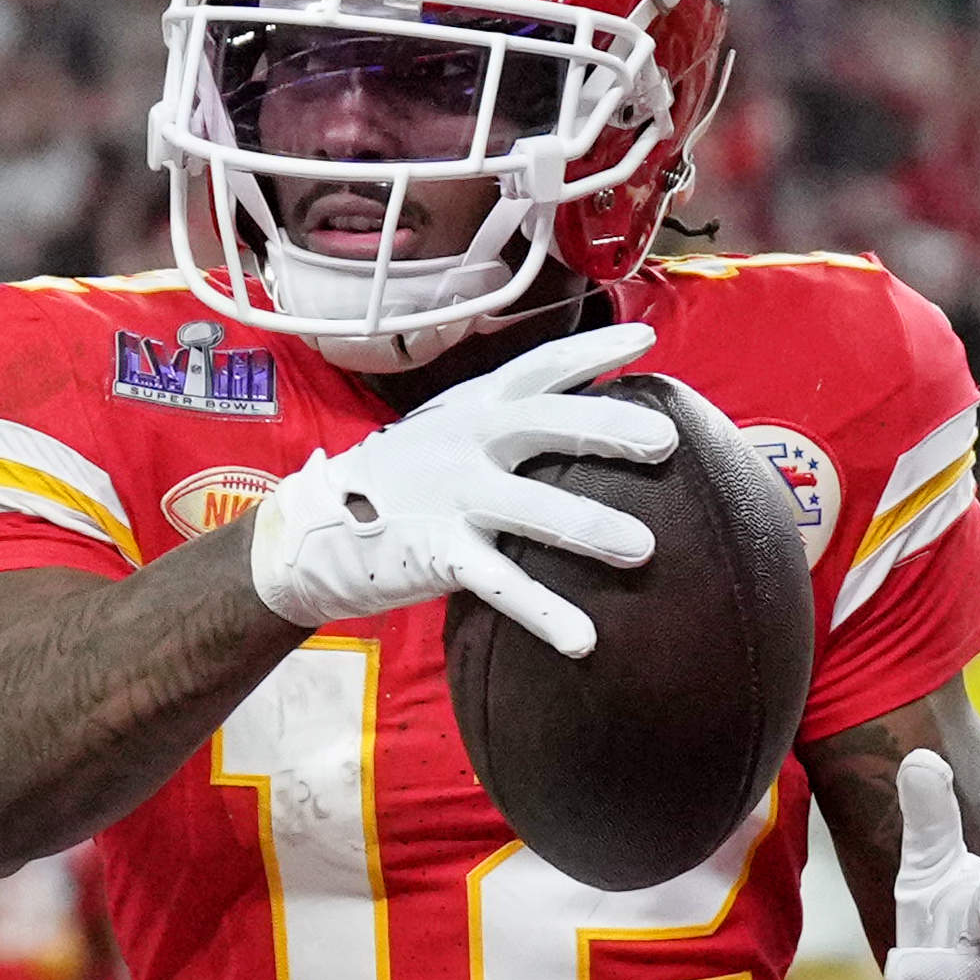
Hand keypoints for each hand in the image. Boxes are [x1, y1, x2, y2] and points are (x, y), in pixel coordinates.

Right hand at [244, 321, 671, 653]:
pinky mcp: (438, 552)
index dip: (592, 351)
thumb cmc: (402, 480)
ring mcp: (451, 496)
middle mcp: (467, 441)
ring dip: (590, 526)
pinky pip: (501, 584)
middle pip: (546, 423)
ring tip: (643, 547)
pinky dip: (545, 613)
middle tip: (665, 443)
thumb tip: (589, 420)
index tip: (646, 340)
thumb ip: (508, 422)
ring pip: (532, 508)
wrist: (313, 530)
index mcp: (474, 406)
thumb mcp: (450, 432)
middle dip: (607, 427)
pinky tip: (583, 639)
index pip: (540, 368)